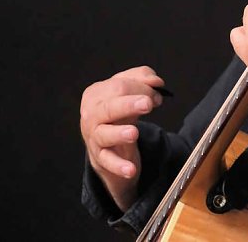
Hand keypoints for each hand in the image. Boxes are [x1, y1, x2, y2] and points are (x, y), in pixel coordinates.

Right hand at [79, 66, 164, 211]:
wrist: (106, 141)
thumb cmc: (118, 111)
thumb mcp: (129, 90)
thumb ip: (143, 78)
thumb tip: (155, 81)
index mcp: (96, 94)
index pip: (118, 86)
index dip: (140, 88)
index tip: (156, 94)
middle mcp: (91, 114)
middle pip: (109, 107)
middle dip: (128, 104)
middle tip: (147, 103)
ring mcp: (93, 137)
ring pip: (104, 134)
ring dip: (119, 133)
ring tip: (133, 133)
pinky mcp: (100, 157)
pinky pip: (108, 162)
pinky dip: (119, 166)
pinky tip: (130, 169)